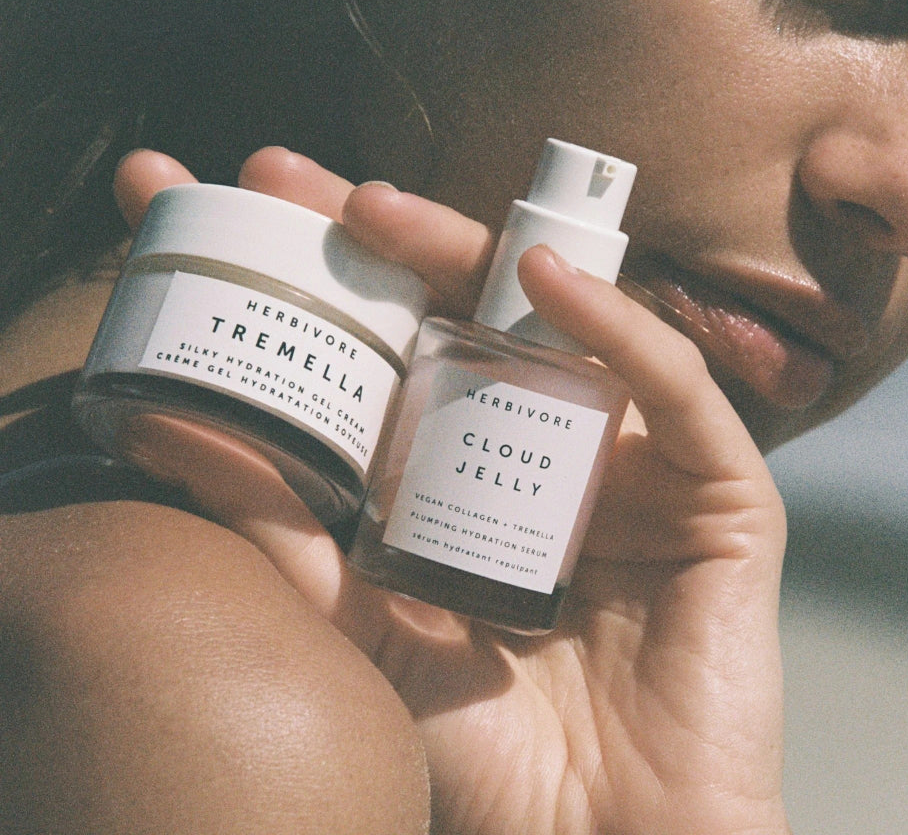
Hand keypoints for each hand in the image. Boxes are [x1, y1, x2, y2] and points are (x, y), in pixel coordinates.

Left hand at [115, 147, 789, 834]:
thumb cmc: (489, 750)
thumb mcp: (363, 624)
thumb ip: (283, 534)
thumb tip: (167, 429)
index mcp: (477, 471)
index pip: (402, 345)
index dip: (329, 279)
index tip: (236, 214)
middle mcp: (552, 446)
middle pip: (473, 312)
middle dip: (384, 239)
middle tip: (287, 181)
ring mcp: (635, 457)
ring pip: (568, 327)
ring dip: (479, 255)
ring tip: (378, 211)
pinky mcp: (718, 488)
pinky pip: (674, 387)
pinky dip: (621, 330)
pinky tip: (548, 283)